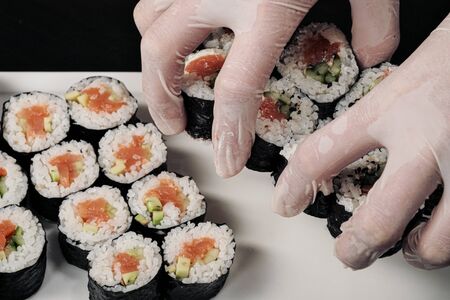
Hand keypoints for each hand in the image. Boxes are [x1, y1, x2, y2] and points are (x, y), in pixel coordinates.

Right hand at [134, 0, 399, 176]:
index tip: (226, 162)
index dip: (228, 134)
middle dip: (161, 99)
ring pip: (147, 19)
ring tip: (170, 77)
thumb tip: (373, 54)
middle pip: (162, 56)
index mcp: (266, 5)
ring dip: (154, 56)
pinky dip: (159, 17)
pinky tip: (180, 27)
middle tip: (176, 124)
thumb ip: (372, 17)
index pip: (235, 88)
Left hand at [273, 14, 449, 269]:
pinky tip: (445, 228)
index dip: (295, 186)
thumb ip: (386, 108)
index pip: (322, 155)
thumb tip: (364, 137)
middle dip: (356, 248)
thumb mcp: (412, 69)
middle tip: (348, 255)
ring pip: (436, 240)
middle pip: (378, 220)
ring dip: (418, 251)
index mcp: (392, 107)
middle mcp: (427, 140)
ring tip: (410, 248)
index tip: (286, 202)